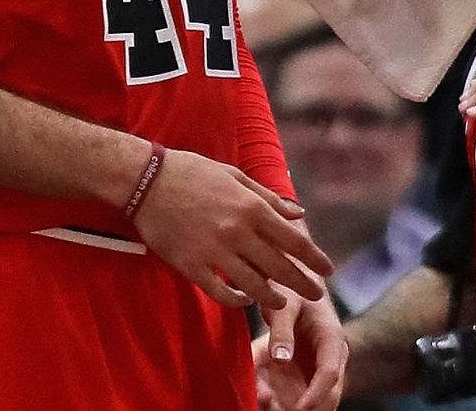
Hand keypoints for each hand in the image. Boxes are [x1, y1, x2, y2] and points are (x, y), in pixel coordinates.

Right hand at [132, 148, 333, 310]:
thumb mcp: (236, 176)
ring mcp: (214, 251)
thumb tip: (299, 212)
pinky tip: (246, 300)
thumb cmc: (194, 173)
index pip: (293, 240)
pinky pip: (220, 292)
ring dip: (272, 297)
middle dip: (302, 283)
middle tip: (317, 295)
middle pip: (279, 267)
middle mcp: (237, 232)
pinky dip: (237, 301)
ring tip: (282, 303)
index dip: (314, 258)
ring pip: (253, 285)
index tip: (328, 270)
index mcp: (251, 207)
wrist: (148, 180)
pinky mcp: (191, 266)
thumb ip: (269, 198)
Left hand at [257, 286, 348, 410]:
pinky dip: (280, 401)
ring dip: (292, 407)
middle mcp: (329, 358)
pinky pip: (296, 396)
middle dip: (307, 409)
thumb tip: (281, 359)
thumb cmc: (291, 292)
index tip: (301, 409)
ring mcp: (317, 369)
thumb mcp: (285, 305)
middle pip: (328, 395)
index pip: (330, 372)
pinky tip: (261, 395)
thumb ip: (282, 330)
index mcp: (331, 339)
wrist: (293, 286)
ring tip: (265, 400)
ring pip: (313, 401)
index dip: (317, 394)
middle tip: (277, 408)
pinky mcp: (303, 375)